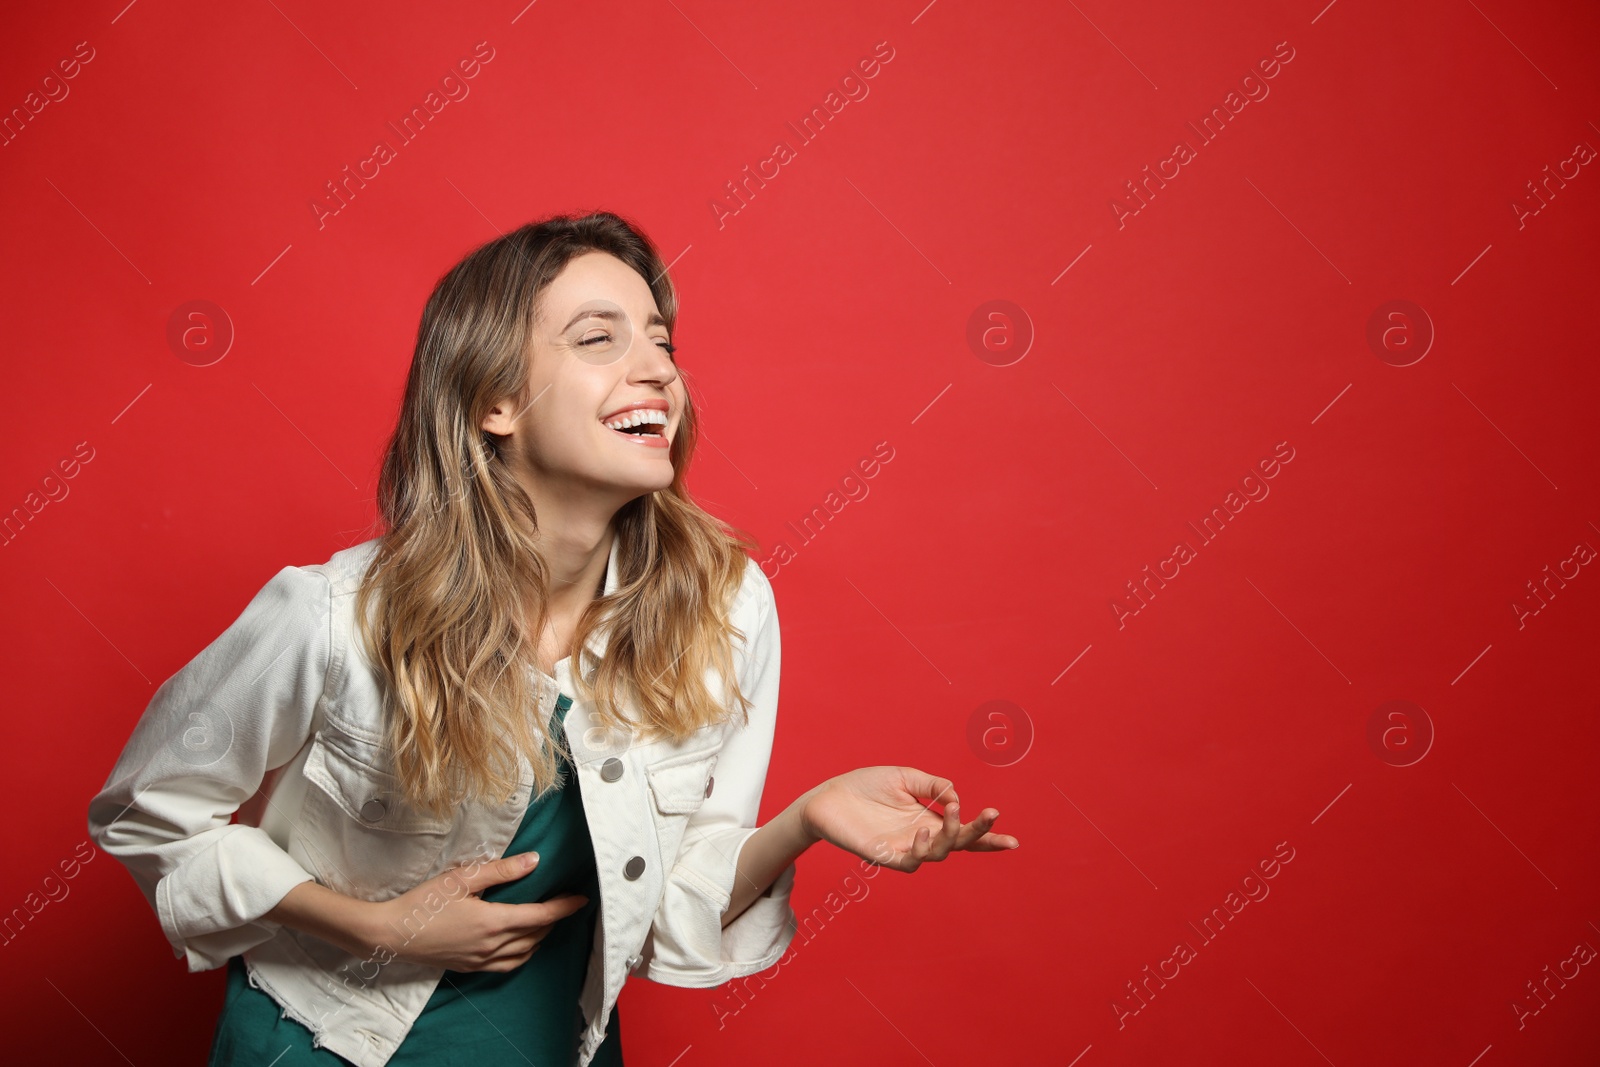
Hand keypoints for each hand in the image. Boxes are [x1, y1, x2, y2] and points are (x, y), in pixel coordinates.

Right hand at [368, 852, 588, 971]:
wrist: (391, 934)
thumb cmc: (424, 903)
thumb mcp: (462, 879)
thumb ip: (501, 871)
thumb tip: (534, 861)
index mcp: (492, 923)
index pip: (540, 916)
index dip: (564, 907)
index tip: (581, 899)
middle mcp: (491, 946)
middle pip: (536, 935)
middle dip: (554, 920)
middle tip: (563, 903)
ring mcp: (480, 960)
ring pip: (524, 953)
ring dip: (540, 938)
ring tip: (546, 921)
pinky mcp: (470, 968)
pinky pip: (507, 965)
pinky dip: (522, 953)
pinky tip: (521, 944)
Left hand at [799, 766, 1018, 871]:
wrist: (828, 797)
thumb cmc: (866, 786)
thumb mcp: (905, 777)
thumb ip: (933, 786)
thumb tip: (956, 798)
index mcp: (928, 819)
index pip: (963, 834)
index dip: (987, 838)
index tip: (1013, 841)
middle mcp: (920, 837)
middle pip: (958, 844)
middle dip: (979, 833)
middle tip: (990, 814)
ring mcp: (903, 848)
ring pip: (938, 855)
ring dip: (949, 836)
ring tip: (948, 815)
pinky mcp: (883, 855)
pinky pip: (909, 862)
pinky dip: (921, 850)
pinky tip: (921, 832)